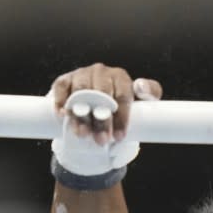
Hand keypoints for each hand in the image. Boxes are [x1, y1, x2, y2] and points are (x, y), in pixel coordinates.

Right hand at [48, 64, 162, 146]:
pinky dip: (61, 101)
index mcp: (121, 77)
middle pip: (101, 94)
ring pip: (80, 92)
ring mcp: (82, 74)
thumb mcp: (139, 100)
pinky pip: (62, 88)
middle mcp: (101, 72)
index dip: (122, 116)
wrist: (94, 106)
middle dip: (102, 120)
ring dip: (81, 115)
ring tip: (83, 134)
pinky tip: (63, 115)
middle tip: (102, 140)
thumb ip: (150, 94)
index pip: (122, 94)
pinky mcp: (66, 80)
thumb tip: (141, 87)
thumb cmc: (119, 106)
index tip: (120, 136)